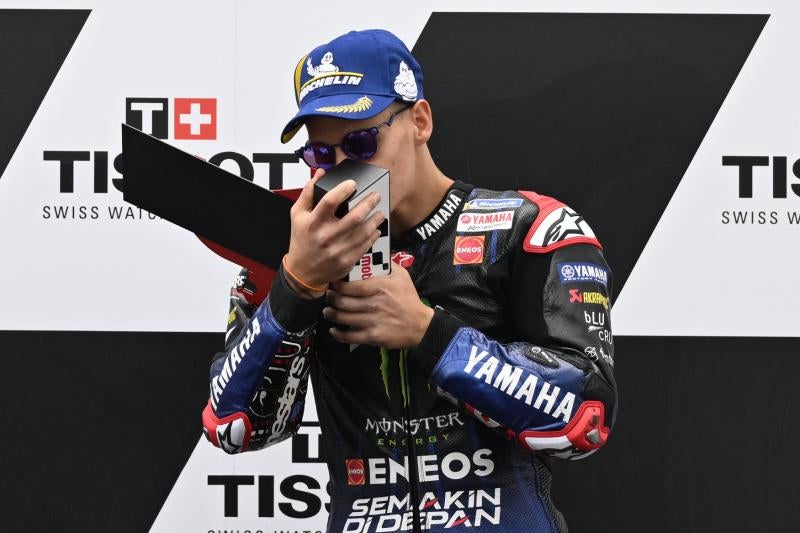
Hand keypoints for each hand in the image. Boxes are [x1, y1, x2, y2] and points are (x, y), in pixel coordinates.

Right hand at [284, 169, 384, 295]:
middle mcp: (325, 236)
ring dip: (375, 220)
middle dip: (369, 203)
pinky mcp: (346, 261)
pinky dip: (373, 236)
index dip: (343, 189)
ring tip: (380, 212)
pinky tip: (375, 229)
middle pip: (354, 217)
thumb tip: (320, 173)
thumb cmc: (301, 240)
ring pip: (363, 232)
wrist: (302, 272)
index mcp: (312, 222)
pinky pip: (364, 246)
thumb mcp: (297, 215)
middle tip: (376, 196)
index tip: (353, 183)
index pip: (330, 201)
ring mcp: (336, 251)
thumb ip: (308, 193)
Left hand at [323, 265, 433, 348]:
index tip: (333, 283)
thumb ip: (386, 264)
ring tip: (328, 311)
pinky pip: (350, 336)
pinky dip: (338, 334)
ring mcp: (373, 321)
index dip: (338, 285)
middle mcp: (375, 304)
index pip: (352, 286)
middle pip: (344, 301)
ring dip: (331, 314)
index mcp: (381, 287)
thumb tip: (371, 253)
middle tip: (328, 296)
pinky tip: (334, 330)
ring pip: (343, 318)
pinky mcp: (373, 336)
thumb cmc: (408, 299)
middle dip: (331, 299)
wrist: (421, 325)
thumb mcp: (402, 276)